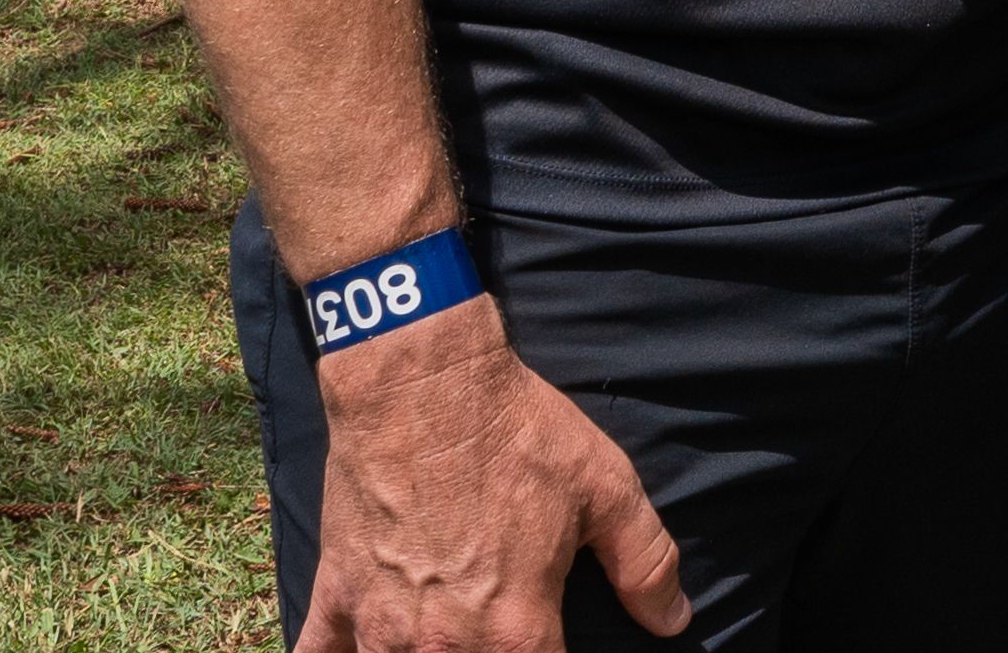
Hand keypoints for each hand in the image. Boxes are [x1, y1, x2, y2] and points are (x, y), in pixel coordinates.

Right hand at [304, 296, 687, 647]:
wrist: (418, 381)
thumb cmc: (515, 432)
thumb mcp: (605, 486)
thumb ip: (646, 563)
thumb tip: (674, 620)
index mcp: (516, 632)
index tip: (553, 647)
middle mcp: (444, 647)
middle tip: (500, 634)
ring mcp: (379, 629)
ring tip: (446, 640)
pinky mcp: (333, 600)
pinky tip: (366, 650)